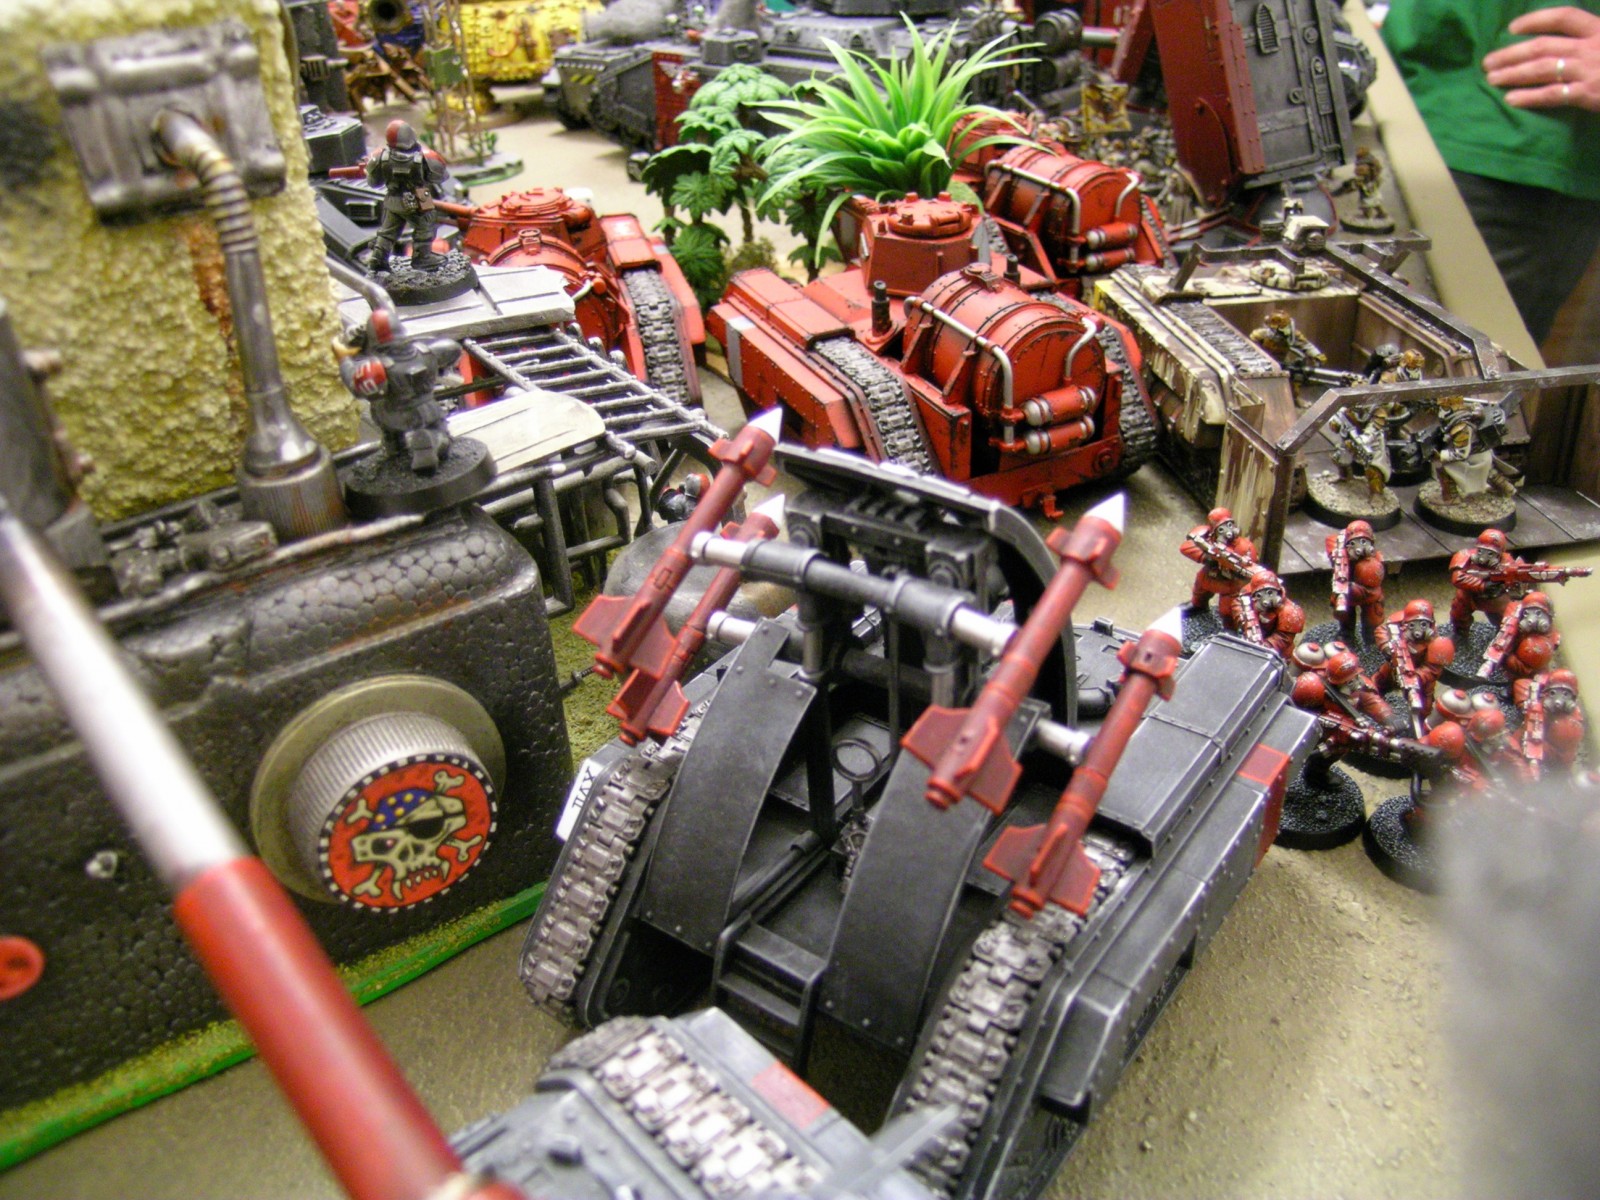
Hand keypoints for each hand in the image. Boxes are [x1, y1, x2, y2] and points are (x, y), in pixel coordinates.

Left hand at [1482, 6, 1599, 111]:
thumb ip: (1590, 37)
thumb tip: (1563, 41)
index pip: (1564, 17)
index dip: (1536, 19)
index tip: (1512, 27)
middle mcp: (1592, 46)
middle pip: (1542, 46)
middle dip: (1511, 53)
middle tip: (1488, 61)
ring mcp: (1589, 70)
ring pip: (1541, 69)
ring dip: (1512, 73)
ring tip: (1492, 78)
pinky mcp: (1588, 94)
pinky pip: (1552, 95)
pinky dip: (1529, 97)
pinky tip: (1511, 99)